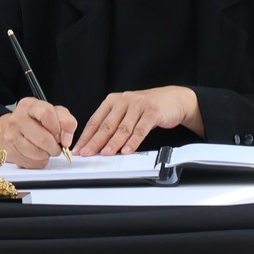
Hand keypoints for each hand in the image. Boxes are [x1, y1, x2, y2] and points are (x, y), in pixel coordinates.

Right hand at [0, 98, 75, 168]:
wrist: (14, 129)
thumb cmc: (37, 121)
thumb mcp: (55, 114)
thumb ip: (66, 122)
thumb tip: (66, 140)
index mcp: (29, 105)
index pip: (46, 113)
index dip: (57, 127)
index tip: (60, 135)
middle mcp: (17, 119)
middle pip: (43, 139)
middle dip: (54, 147)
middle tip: (55, 146)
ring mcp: (11, 136)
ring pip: (37, 154)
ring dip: (46, 155)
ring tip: (45, 149)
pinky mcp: (10, 152)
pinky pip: (31, 163)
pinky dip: (38, 162)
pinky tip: (36, 154)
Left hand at [75, 87, 199, 155]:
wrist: (174, 99)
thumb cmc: (148, 108)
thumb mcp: (127, 112)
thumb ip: (114, 124)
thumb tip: (98, 145)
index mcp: (113, 100)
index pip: (96, 120)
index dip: (86, 136)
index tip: (79, 149)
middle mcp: (124, 100)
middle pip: (107, 125)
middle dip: (95, 141)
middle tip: (87, 153)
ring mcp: (138, 105)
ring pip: (123, 128)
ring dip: (113, 143)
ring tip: (105, 154)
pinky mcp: (152, 111)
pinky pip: (140, 129)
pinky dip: (133, 141)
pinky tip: (127, 150)